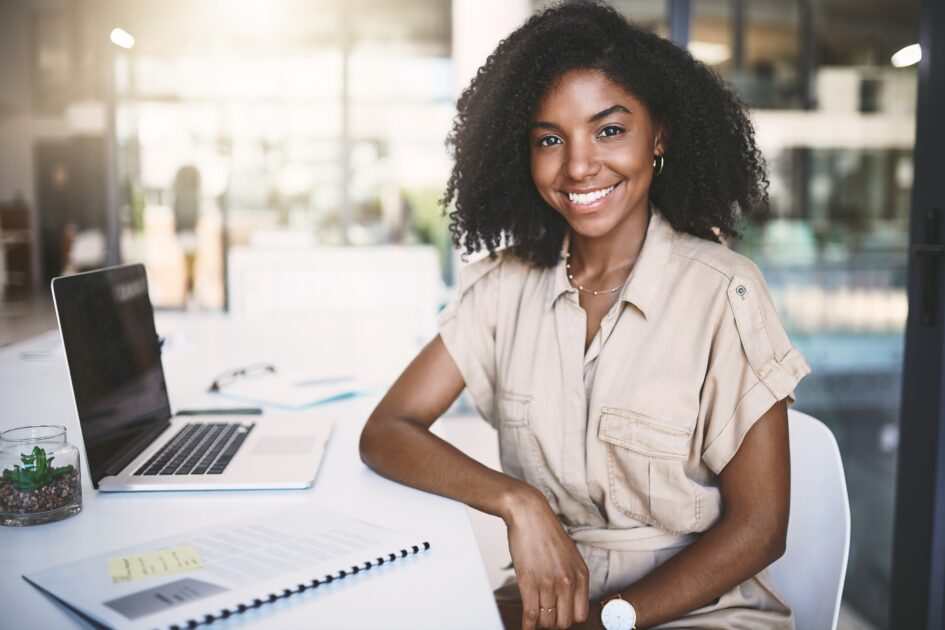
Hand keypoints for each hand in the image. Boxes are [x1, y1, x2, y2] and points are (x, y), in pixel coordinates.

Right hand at [502, 486, 589, 628]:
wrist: (529, 514)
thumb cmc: (546, 533)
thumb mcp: (569, 555)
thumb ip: (572, 578)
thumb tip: (566, 602)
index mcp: (581, 575)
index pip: (581, 614)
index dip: (567, 618)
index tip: (558, 615)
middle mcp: (568, 581)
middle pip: (564, 622)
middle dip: (553, 623)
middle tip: (544, 617)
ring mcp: (548, 583)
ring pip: (546, 621)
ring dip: (539, 623)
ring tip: (534, 616)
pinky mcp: (529, 582)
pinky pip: (531, 615)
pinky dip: (527, 625)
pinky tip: (524, 625)